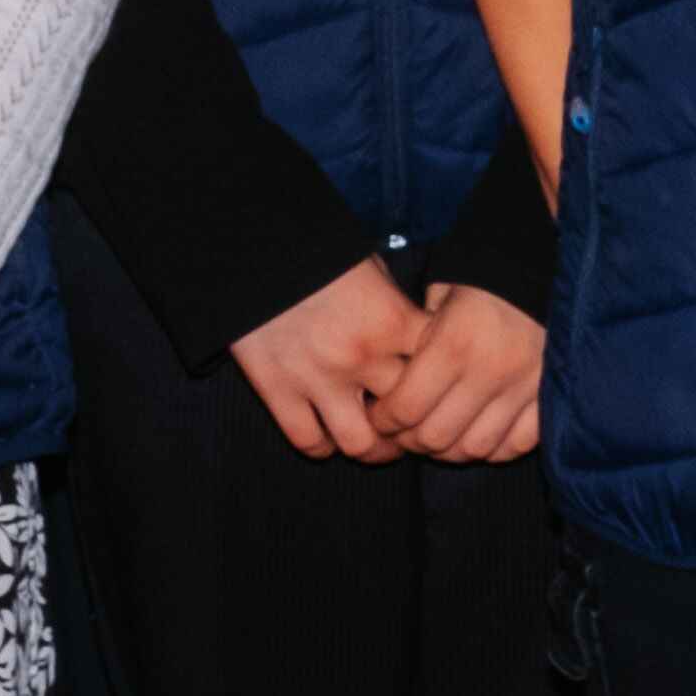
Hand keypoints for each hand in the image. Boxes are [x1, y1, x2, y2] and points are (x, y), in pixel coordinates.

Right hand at [229, 261, 427, 464]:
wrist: (253, 247)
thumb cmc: (317, 250)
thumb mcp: (370, 266)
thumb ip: (395, 306)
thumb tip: (418, 333)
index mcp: (390, 320)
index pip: (438, 368)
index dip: (443, 380)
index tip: (438, 384)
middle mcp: (360, 356)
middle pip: (407, 414)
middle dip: (414, 423)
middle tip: (413, 425)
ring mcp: (318, 378)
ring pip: (361, 444)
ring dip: (373, 449)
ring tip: (377, 444)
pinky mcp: (278, 390)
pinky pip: (308, 442)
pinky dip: (323, 447)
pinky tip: (329, 438)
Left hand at [383, 282, 546, 469]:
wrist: (547, 262)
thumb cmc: (483, 273)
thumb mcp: (441, 292)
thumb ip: (418, 340)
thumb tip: (396, 383)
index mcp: (454, 343)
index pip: (406, 408)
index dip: (384, 421)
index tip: (378, 416)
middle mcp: (489, 372)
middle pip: (436, 437)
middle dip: (410, 441)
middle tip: (403, 431)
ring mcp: (524, 388)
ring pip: (476, 449)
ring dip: (450, 451)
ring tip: (438, 436)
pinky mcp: (549, 395)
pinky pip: (517, 444)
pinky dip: (494, 449)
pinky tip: (477, 434)